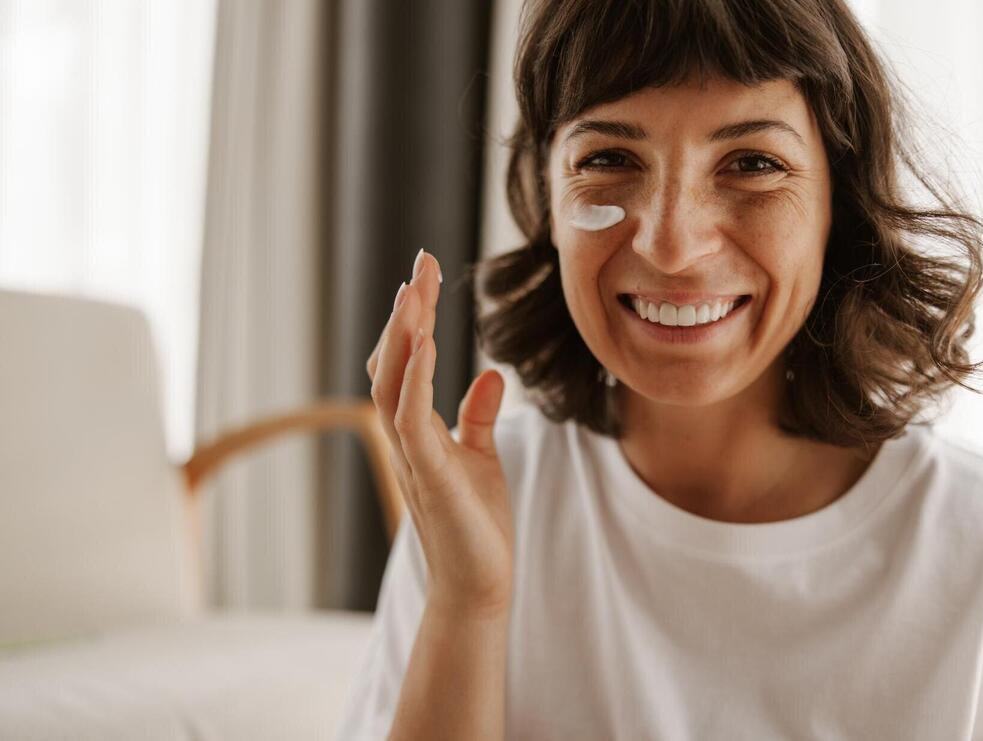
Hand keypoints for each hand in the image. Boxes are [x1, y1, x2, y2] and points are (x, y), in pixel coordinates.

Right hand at [366, 249, 513, 617]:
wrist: (478, 584)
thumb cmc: (476, 524)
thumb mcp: (482, 457)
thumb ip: (478, 415)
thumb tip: (490, 373)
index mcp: (415, 430)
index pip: (404, 362)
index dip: (411, 319)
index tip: (424, 275)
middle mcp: (404, 438)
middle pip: (391, 361)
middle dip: (406, 312)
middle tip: (422, 264)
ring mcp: (411, 455)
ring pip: (391, 383)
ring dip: (402, 334)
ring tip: (417, 291)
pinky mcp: (428, 475)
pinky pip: (411, 419)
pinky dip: (415, 378)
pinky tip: (425, 342)